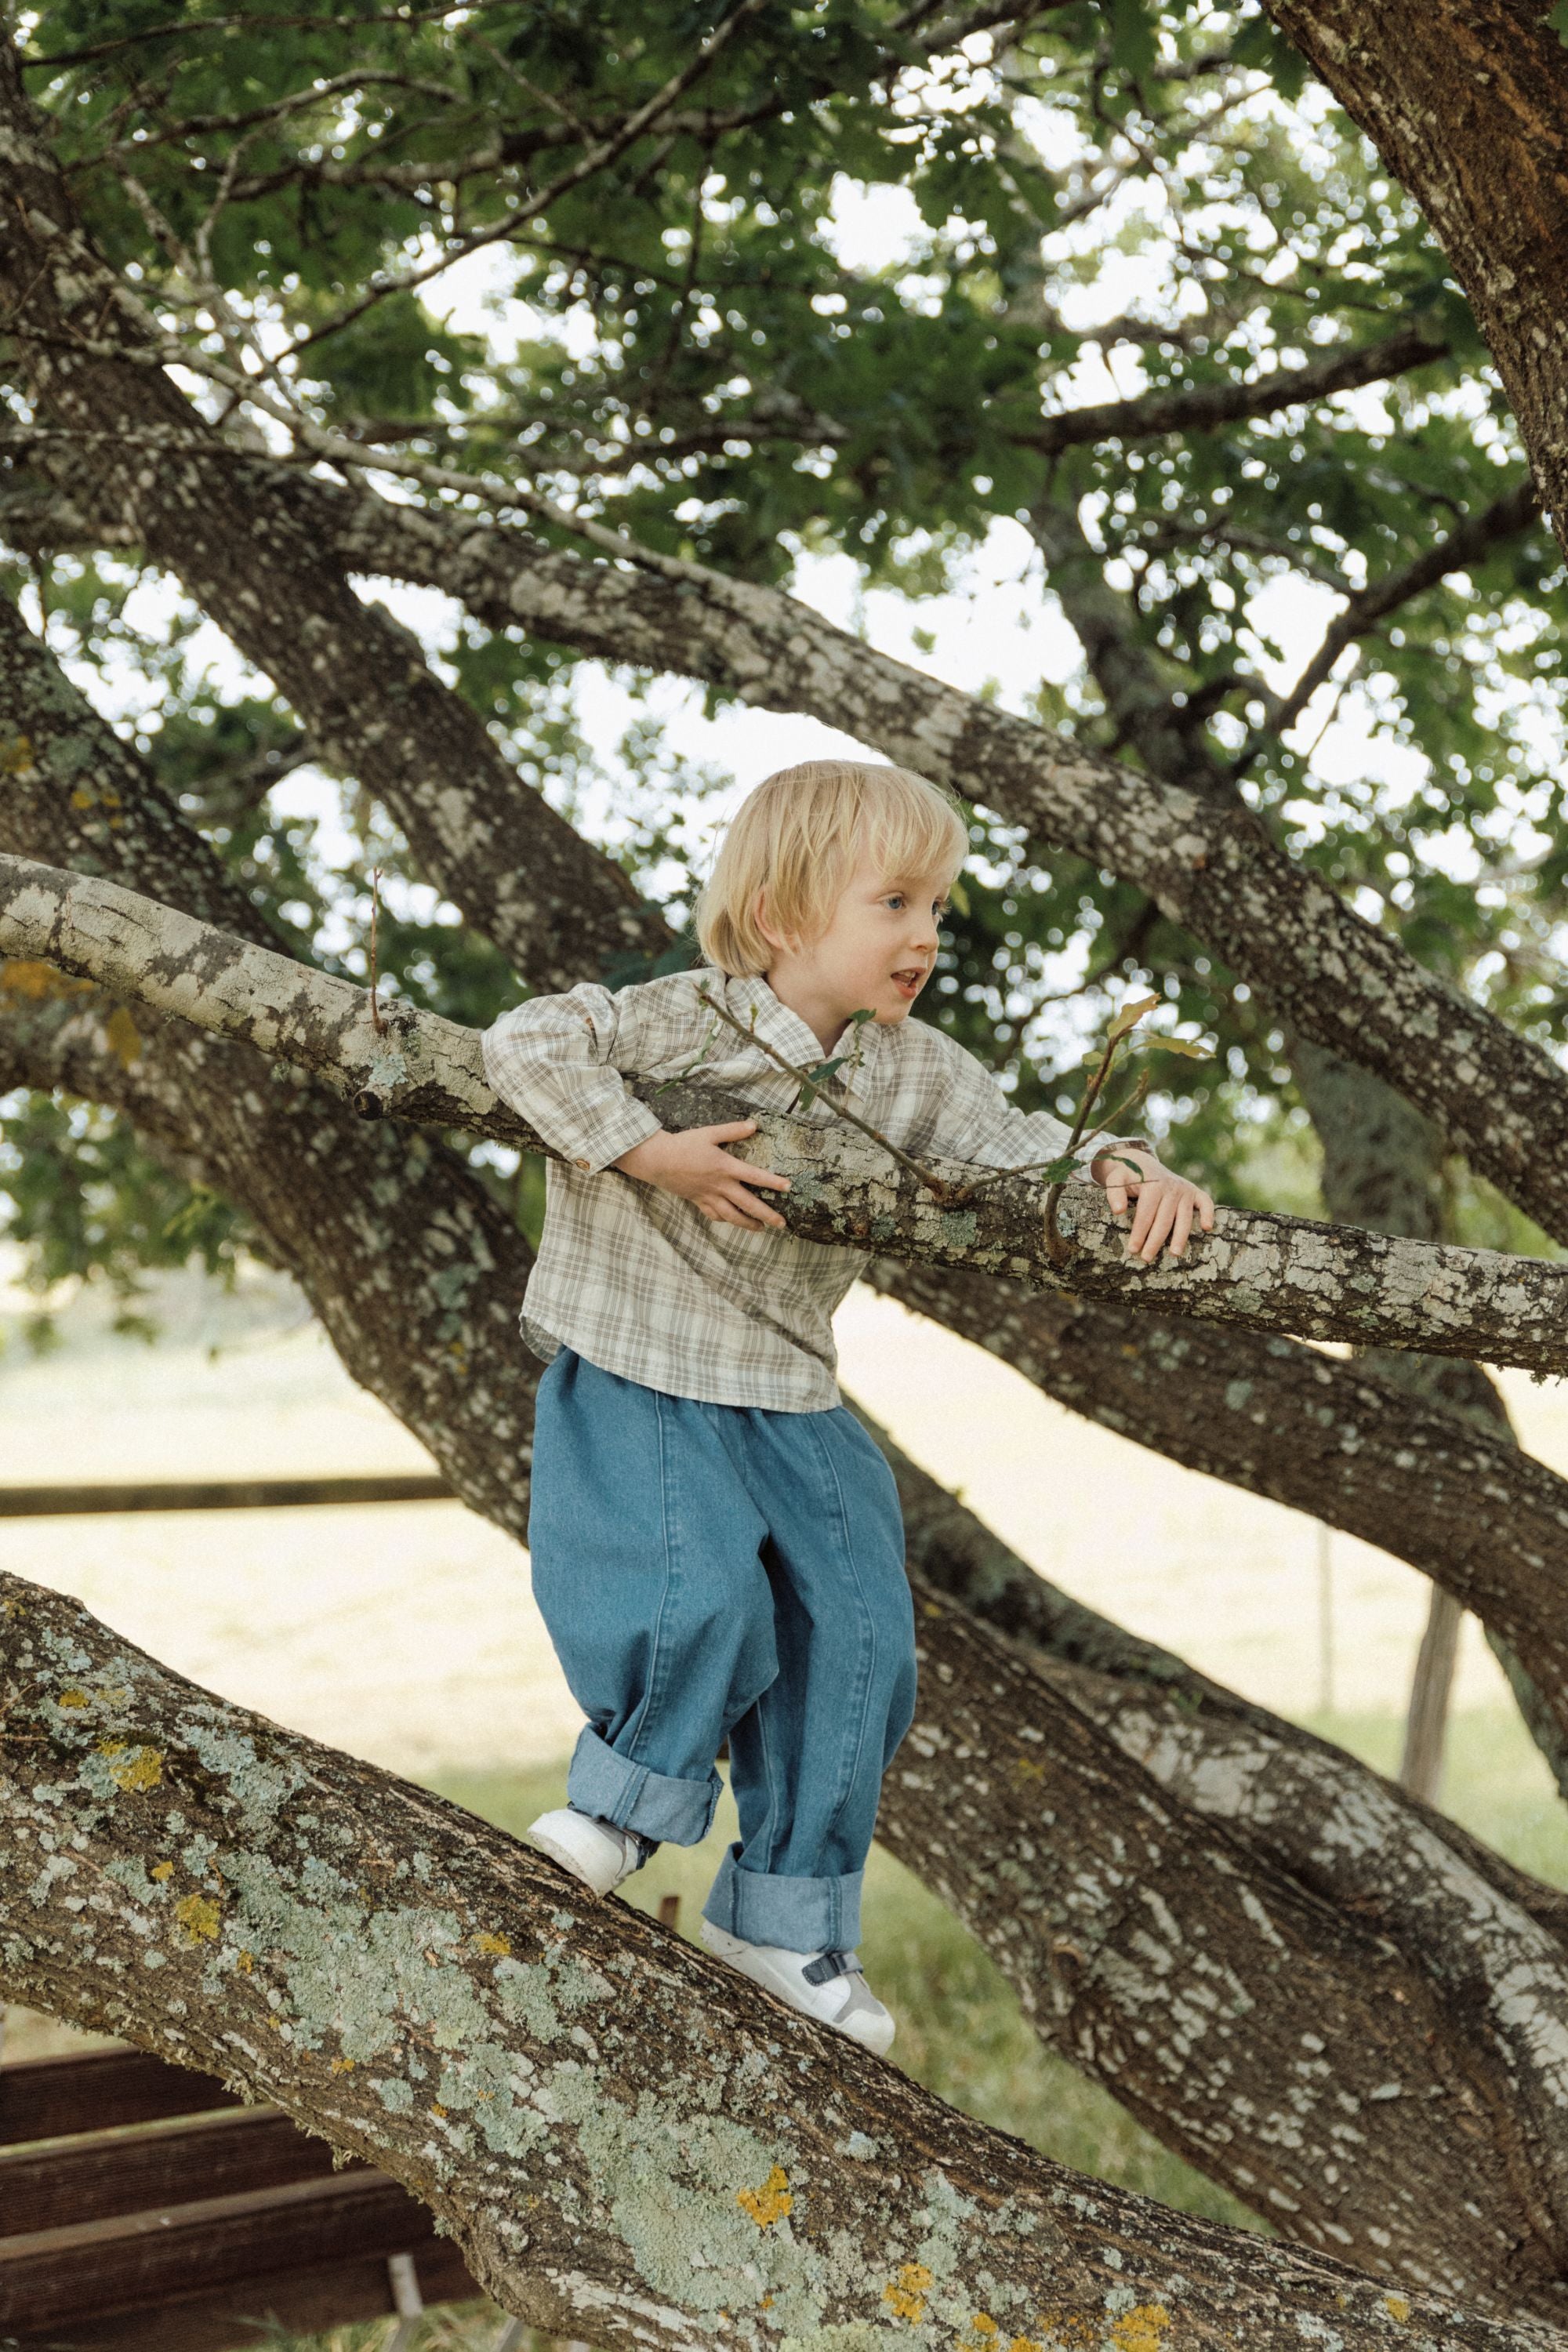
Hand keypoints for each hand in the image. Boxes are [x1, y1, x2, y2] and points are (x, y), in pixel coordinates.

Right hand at [614, 1120, 790, 1231]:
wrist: (658, 1161)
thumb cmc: (684, 1145)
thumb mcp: (709, 1133)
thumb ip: (733, 1131)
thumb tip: (754, 1125)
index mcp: (725, 1167)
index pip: (755, 1176)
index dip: (773, 1182)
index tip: (788, 1187)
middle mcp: (720, 1185)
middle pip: (748, 1204)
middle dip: (766, 1215)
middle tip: (782, 1224)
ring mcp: (709, 1196)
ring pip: (732, 1216)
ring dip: (748, 1223)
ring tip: (761, 1229)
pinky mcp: (698, 1201)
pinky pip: (714, 1215)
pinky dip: (725, 1219)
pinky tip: (732, 1221)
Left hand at [1090, 1146, 1214, 1262]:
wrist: (1142, 1163)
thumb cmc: (1128, 1176)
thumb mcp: (1115, 1179)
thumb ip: (1114, 1193)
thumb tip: (1118, 1211)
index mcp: (1152, 1185)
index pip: (1146, 1214)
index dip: (1139, 1233)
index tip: (1133, 1249)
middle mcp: (1171, 1187)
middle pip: (1164, 1220)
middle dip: (1155, 1241)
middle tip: (1146, 1258)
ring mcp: (1185, 1189)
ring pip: (1184, 1217)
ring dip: (1180, 1236)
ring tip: (1174, 1254)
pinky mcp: (1194, 1191)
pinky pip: (1205, 1202)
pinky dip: (1208, 1213)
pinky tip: (1206, 1228)